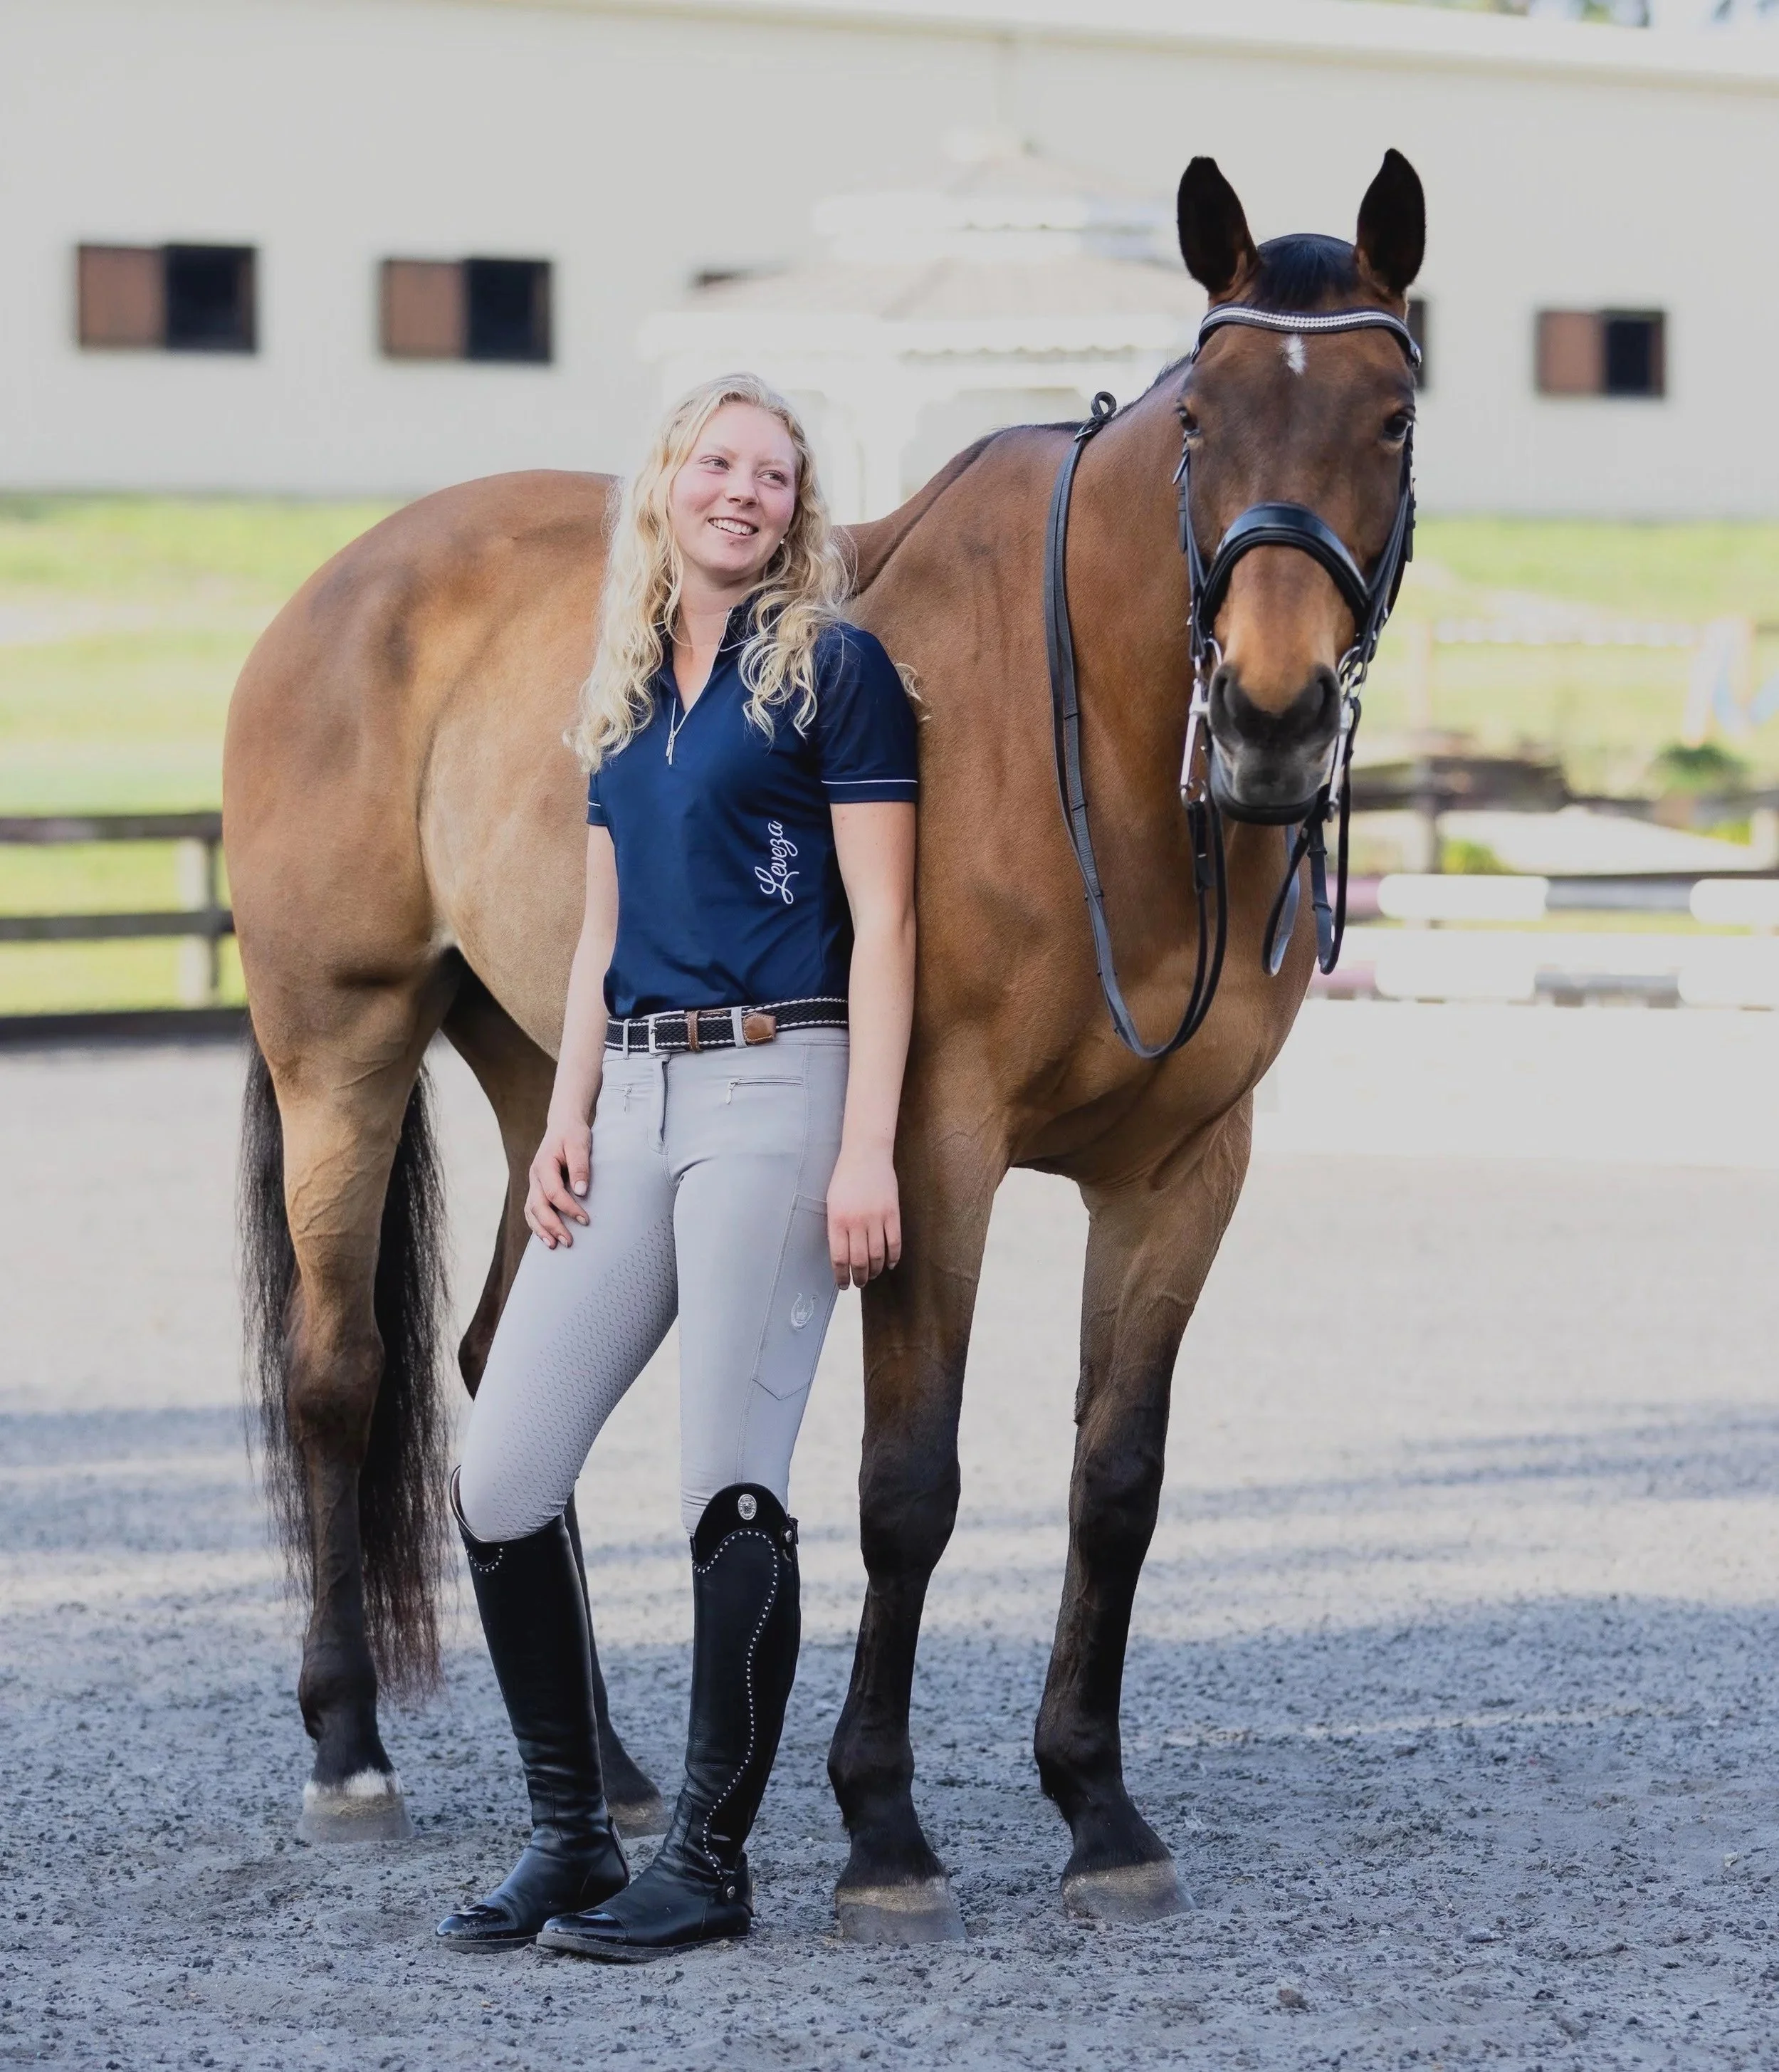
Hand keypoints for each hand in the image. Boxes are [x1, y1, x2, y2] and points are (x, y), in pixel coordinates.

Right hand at [525, 1115, 592, 1248]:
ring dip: (541, 1229)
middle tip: (568, 1242)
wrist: (562, 1125)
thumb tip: (581, 1191)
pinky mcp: (537, 1188)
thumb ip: (580, 1166)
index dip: (568, 1208)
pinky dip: (538, 1224)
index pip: (553, 1193)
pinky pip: (532, 1210)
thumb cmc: (572, 1134)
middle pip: (538, 1206)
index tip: (585, 1220)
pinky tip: (547, 1236)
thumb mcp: (579, 1144)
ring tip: (554, 1246)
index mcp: (543, 1165)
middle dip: (552, 1226)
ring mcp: (534, 1183)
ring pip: (531, 1211)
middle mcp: (534, 1176)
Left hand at [825, 1143, 901, 1289]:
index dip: (841, 1276)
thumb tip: (841, 1256)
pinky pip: (894, 1243)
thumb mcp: (832, 1203)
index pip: (839, 1258)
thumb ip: (836, 1228)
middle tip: (859, 1283)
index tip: (843, 1285)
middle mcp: (856, 1222)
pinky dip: (893, 1258)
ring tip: (872, 1275)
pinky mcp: (892, 1213)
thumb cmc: (845, 1178)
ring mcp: (876, 1218)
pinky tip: (889, 1264)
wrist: (866, 1154)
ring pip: (877, 1255)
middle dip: (859, 1278)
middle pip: (859, 1261)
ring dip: (874, 1270)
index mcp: (837, 1220)